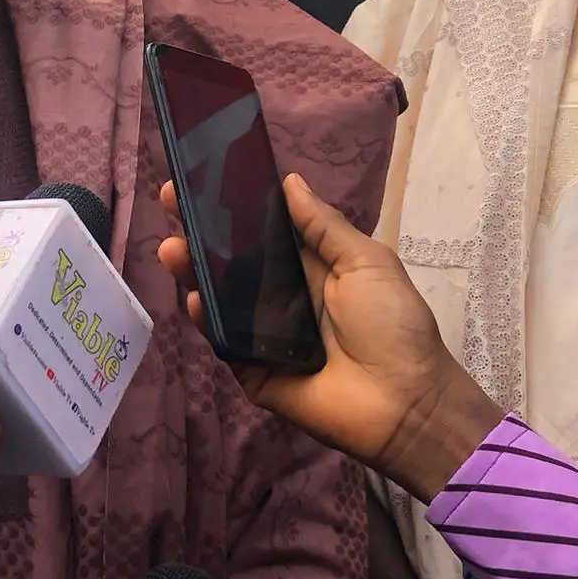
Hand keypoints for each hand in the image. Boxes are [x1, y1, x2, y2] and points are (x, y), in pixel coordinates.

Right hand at [154, 173, 500, 497]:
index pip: (262, 231)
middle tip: (172, 200)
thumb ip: (324, 226)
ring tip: (172, 248)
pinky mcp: (252, 371)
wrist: (405, 402)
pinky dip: (207, 321)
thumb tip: (289, 181)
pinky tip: (195, 298)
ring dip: (194, 272)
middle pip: (232, 261)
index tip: (202, 176)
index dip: (234, 206)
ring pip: (220, 299)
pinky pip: (225, 342)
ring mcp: (263, 335)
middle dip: (201, 232)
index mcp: (309, 267)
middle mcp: (282, 297)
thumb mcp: (366, 262)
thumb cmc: (393, 324)